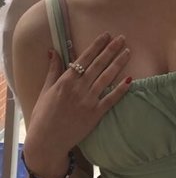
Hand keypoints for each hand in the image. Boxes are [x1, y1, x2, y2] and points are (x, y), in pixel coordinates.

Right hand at [24, 32, 130, 172]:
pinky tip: (130, 79)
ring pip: (106, 78)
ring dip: (118, 64)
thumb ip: (53, 70)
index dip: (97, 45)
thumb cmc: (43, 115)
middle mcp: (78, 88)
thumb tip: (53, 50)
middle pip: (98, 64)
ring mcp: (88, 101)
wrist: (46, 142)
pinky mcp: (95, 114)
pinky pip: (111, 99)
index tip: (106, 35)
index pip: (85, 58)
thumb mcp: (46, 90)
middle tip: (122, 38)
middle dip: (111, 50)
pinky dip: (121, 89)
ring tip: (127, 52)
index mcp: (66, 81)